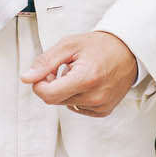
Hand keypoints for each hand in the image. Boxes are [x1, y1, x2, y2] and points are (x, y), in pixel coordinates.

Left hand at [22, 31, 138, 116]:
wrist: (128, 51)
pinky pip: (78, 108)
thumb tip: (27, 78)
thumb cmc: (101, 46)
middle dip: (53, 84)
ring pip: (65, 104)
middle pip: (55, 100)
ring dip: (66, 90)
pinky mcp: (104, 110)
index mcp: (85, 78)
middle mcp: (95, 96)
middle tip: (63, 68)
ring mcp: (101, 105)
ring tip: (78, 74)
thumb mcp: (69, 45)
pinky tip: (87, 83)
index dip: (40, 83)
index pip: (48, 95)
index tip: (45, 72)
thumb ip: (45, 62)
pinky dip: (77, 96)